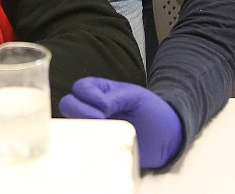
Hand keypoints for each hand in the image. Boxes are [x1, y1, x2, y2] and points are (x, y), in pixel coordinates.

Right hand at [60, 77, 183, 168]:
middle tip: (100, 119)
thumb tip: (97, 111)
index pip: (80, 87)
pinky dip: (84, 144)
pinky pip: (80, 145)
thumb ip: (115, 98)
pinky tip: (99, 145)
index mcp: (100, 91)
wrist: (167, 138)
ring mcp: (92, 128)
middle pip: (67, 104)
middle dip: (80, 111)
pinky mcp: (95, 146)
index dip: (89, 95)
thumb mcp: (135, 96)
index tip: (106, 106)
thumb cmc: (152, 111)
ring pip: (70, 125)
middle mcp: (91, 109)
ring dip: (82, 127)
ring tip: (101, 133)